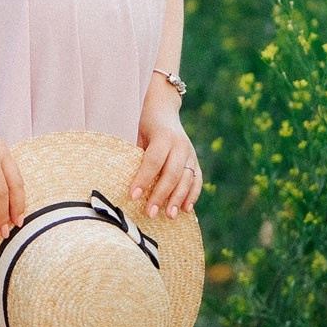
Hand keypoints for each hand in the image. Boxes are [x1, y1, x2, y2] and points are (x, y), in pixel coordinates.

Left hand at [129, 94, 200, 219]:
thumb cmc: (147, 127)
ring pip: (186, 179)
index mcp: (163, 136)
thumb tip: (129, 184)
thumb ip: (140, 157)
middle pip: (171, 173)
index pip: (153, 161)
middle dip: (160, 195)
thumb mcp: (140, 136)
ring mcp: (190, 153)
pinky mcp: (196, 161)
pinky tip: (185, 209)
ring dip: (177, 199)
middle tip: (150, 213)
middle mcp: (180, 145)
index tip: (132, 196)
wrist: (165, 110)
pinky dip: (192, 195)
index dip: (143, 179)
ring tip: (169, 216)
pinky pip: (197, 180)